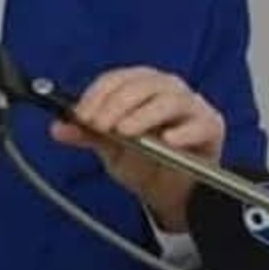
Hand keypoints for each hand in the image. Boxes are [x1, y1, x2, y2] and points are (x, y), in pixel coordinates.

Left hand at [49, 66, 224, 232]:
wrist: (171, 190)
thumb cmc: (143, 160)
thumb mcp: (109, 148)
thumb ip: (87, 135)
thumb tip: (58, 127)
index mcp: (139, 85)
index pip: (116, 79)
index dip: (97, 95)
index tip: (82, 117)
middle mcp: (166, 88)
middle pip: (141, 84)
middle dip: (116, 104)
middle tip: (100, 126)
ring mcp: (190, 105)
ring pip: (169, 99)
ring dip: (144, 114)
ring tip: (126, 131)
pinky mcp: (210, 126)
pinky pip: (199, 124)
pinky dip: (182, 132)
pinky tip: (167, 141)